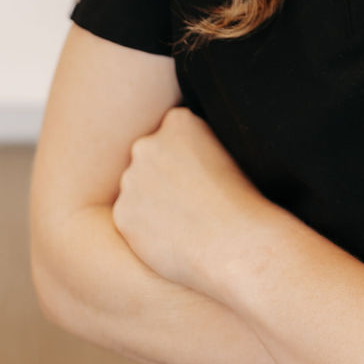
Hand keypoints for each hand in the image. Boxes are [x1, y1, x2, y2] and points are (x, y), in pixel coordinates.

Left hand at [112, 105, 269, 296]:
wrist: (233, 243)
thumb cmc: (241, 198)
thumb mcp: (228, 147)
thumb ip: (198, 140)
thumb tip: (186, 150)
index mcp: (177, 121)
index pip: (172, 131)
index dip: (187, 154)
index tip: (201, 171)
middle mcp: (147, 144)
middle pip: (149, 156)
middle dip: (162, 173)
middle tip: (190, 197)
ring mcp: (131, 180)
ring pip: (136, 188)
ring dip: (151, 201)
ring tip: (185, 219)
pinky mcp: (122, 214)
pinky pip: (130, 218)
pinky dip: (144, 227)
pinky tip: (172, 235)